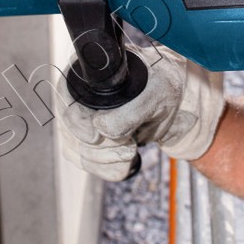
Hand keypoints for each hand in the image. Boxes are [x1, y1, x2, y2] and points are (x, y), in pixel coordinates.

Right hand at [57, 44, 225, 180]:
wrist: (177, 103)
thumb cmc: (165, 87)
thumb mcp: (156, 95)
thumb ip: (129, 112)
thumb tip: (101, 131)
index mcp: (89, 74)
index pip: (66, 99)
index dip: (75, 121)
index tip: (95, 137)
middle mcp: (79, 98)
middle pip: (70, 132)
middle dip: (100, 148)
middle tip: (128, 147)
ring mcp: (82, 123)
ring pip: (78, 152)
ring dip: (105, 160)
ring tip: (132, 152)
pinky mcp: (92, 144)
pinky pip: (90, 164)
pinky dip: (109, 169)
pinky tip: (128, 161)